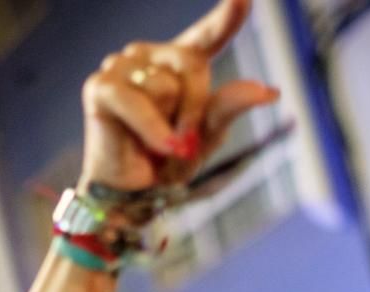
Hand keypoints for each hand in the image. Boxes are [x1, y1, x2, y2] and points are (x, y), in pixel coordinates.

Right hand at [77, 0, 278, 196]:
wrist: (135, 196)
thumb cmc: (169, 163)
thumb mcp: (208, 135)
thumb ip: (230, 107)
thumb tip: (268, 91)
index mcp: (180, 64)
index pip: (208, 35)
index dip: (226, 17)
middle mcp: (149, 56)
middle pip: (192, 65)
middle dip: (194, 109)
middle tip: (180, 140)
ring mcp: (121, 65)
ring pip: (166, 86)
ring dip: (169, 125)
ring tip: (155, 141)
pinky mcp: (101, 86)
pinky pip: (138, 101)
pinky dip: (152, 130)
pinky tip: (156, 147)